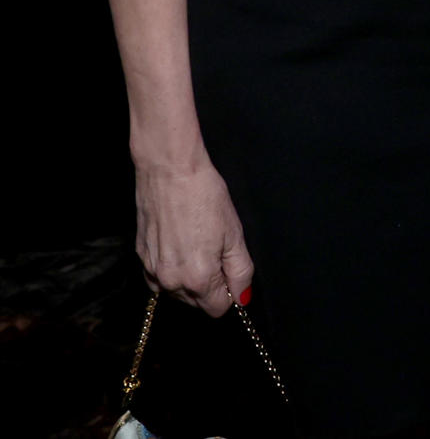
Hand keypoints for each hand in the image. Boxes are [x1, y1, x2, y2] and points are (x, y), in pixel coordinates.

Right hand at [134, 156, 253, 316]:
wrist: (170, 169)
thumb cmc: (204, 195)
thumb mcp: (234, 233)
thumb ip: (240, 270)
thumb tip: (242, 297)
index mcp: (198, 279)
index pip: (218, 308)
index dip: (229, 290)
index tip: (229, 268)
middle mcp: (171, 282)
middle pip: (197, 302)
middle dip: (210, 285)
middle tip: (214, 248)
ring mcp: (152, 270)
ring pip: (177, 291)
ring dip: (188, 278)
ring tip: (195, 241)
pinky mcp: (140, 257)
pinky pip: (158, 277)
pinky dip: (170, 268)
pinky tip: (178, 242)